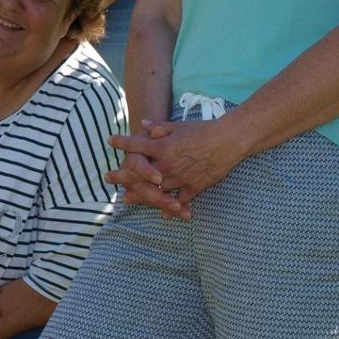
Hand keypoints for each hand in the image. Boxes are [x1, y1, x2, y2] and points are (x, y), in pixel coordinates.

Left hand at [110, 117, 248, 208]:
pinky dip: (171, 208)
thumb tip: (143, 124)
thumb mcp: (179, 126)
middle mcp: (167, 164)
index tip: (110, 141)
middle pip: (139, 173)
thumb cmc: (204, 130)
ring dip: (139, 195)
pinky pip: (180, 201)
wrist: (230, 140)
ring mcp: (180, 178)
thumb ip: (159, 127)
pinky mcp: (194, 187)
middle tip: (108, 178)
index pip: (136, 145)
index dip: (121, 143)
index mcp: (163, 146)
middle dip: (122, 175)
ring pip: (155, 190)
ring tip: (126, 198)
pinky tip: (162, 214)